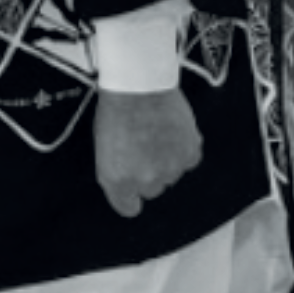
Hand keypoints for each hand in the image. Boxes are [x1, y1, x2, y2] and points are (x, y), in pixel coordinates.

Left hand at [95, 86, 201, 219]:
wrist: (140, 85)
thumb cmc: (117, 108)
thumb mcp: (104, 146)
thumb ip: (118, 171)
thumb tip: (129, 181)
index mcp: (116, 180)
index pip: (128, 208)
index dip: (131, 195)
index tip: (133, 188)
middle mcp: (144, 180)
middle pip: (152, 189)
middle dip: (149, 173)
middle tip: (145, 147)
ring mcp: (169, 170)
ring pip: (171, 175)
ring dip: (167, 160)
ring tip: (157, 133)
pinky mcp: (189, 155)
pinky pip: (189, 161)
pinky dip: (184, 148)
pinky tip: (172, 130)